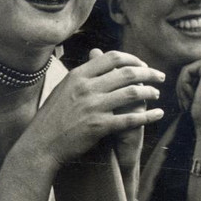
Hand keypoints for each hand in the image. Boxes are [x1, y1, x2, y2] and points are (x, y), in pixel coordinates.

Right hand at [26, 48, 163, 170]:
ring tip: (157, 94)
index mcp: (78, 75)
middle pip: (127, 73)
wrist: (41, 144)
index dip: (132, 59)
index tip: (142, 64)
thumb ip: (82, 74)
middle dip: (148, 73)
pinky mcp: (98, 126)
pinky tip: (158, 114)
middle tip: (159, 76)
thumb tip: (95, 56)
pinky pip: (130, 119)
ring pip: (131, 93)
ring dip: (150, 92)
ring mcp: (93, 107)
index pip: (112, 57)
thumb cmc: (51, 118)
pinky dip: (148, 116)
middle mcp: (86, 87)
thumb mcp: (63, 88)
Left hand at [175, 54, 200, 130]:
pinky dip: (184, 87)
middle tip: (189, 104)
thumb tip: (189, 68)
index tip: (194, 101)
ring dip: (183, 89)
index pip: (197, 70)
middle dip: (185, 87)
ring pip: (187, 70)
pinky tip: (193, 99)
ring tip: (190, 103)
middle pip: (192, 69)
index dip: (190, 86)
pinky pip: (186, 71)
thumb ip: (199, 76)